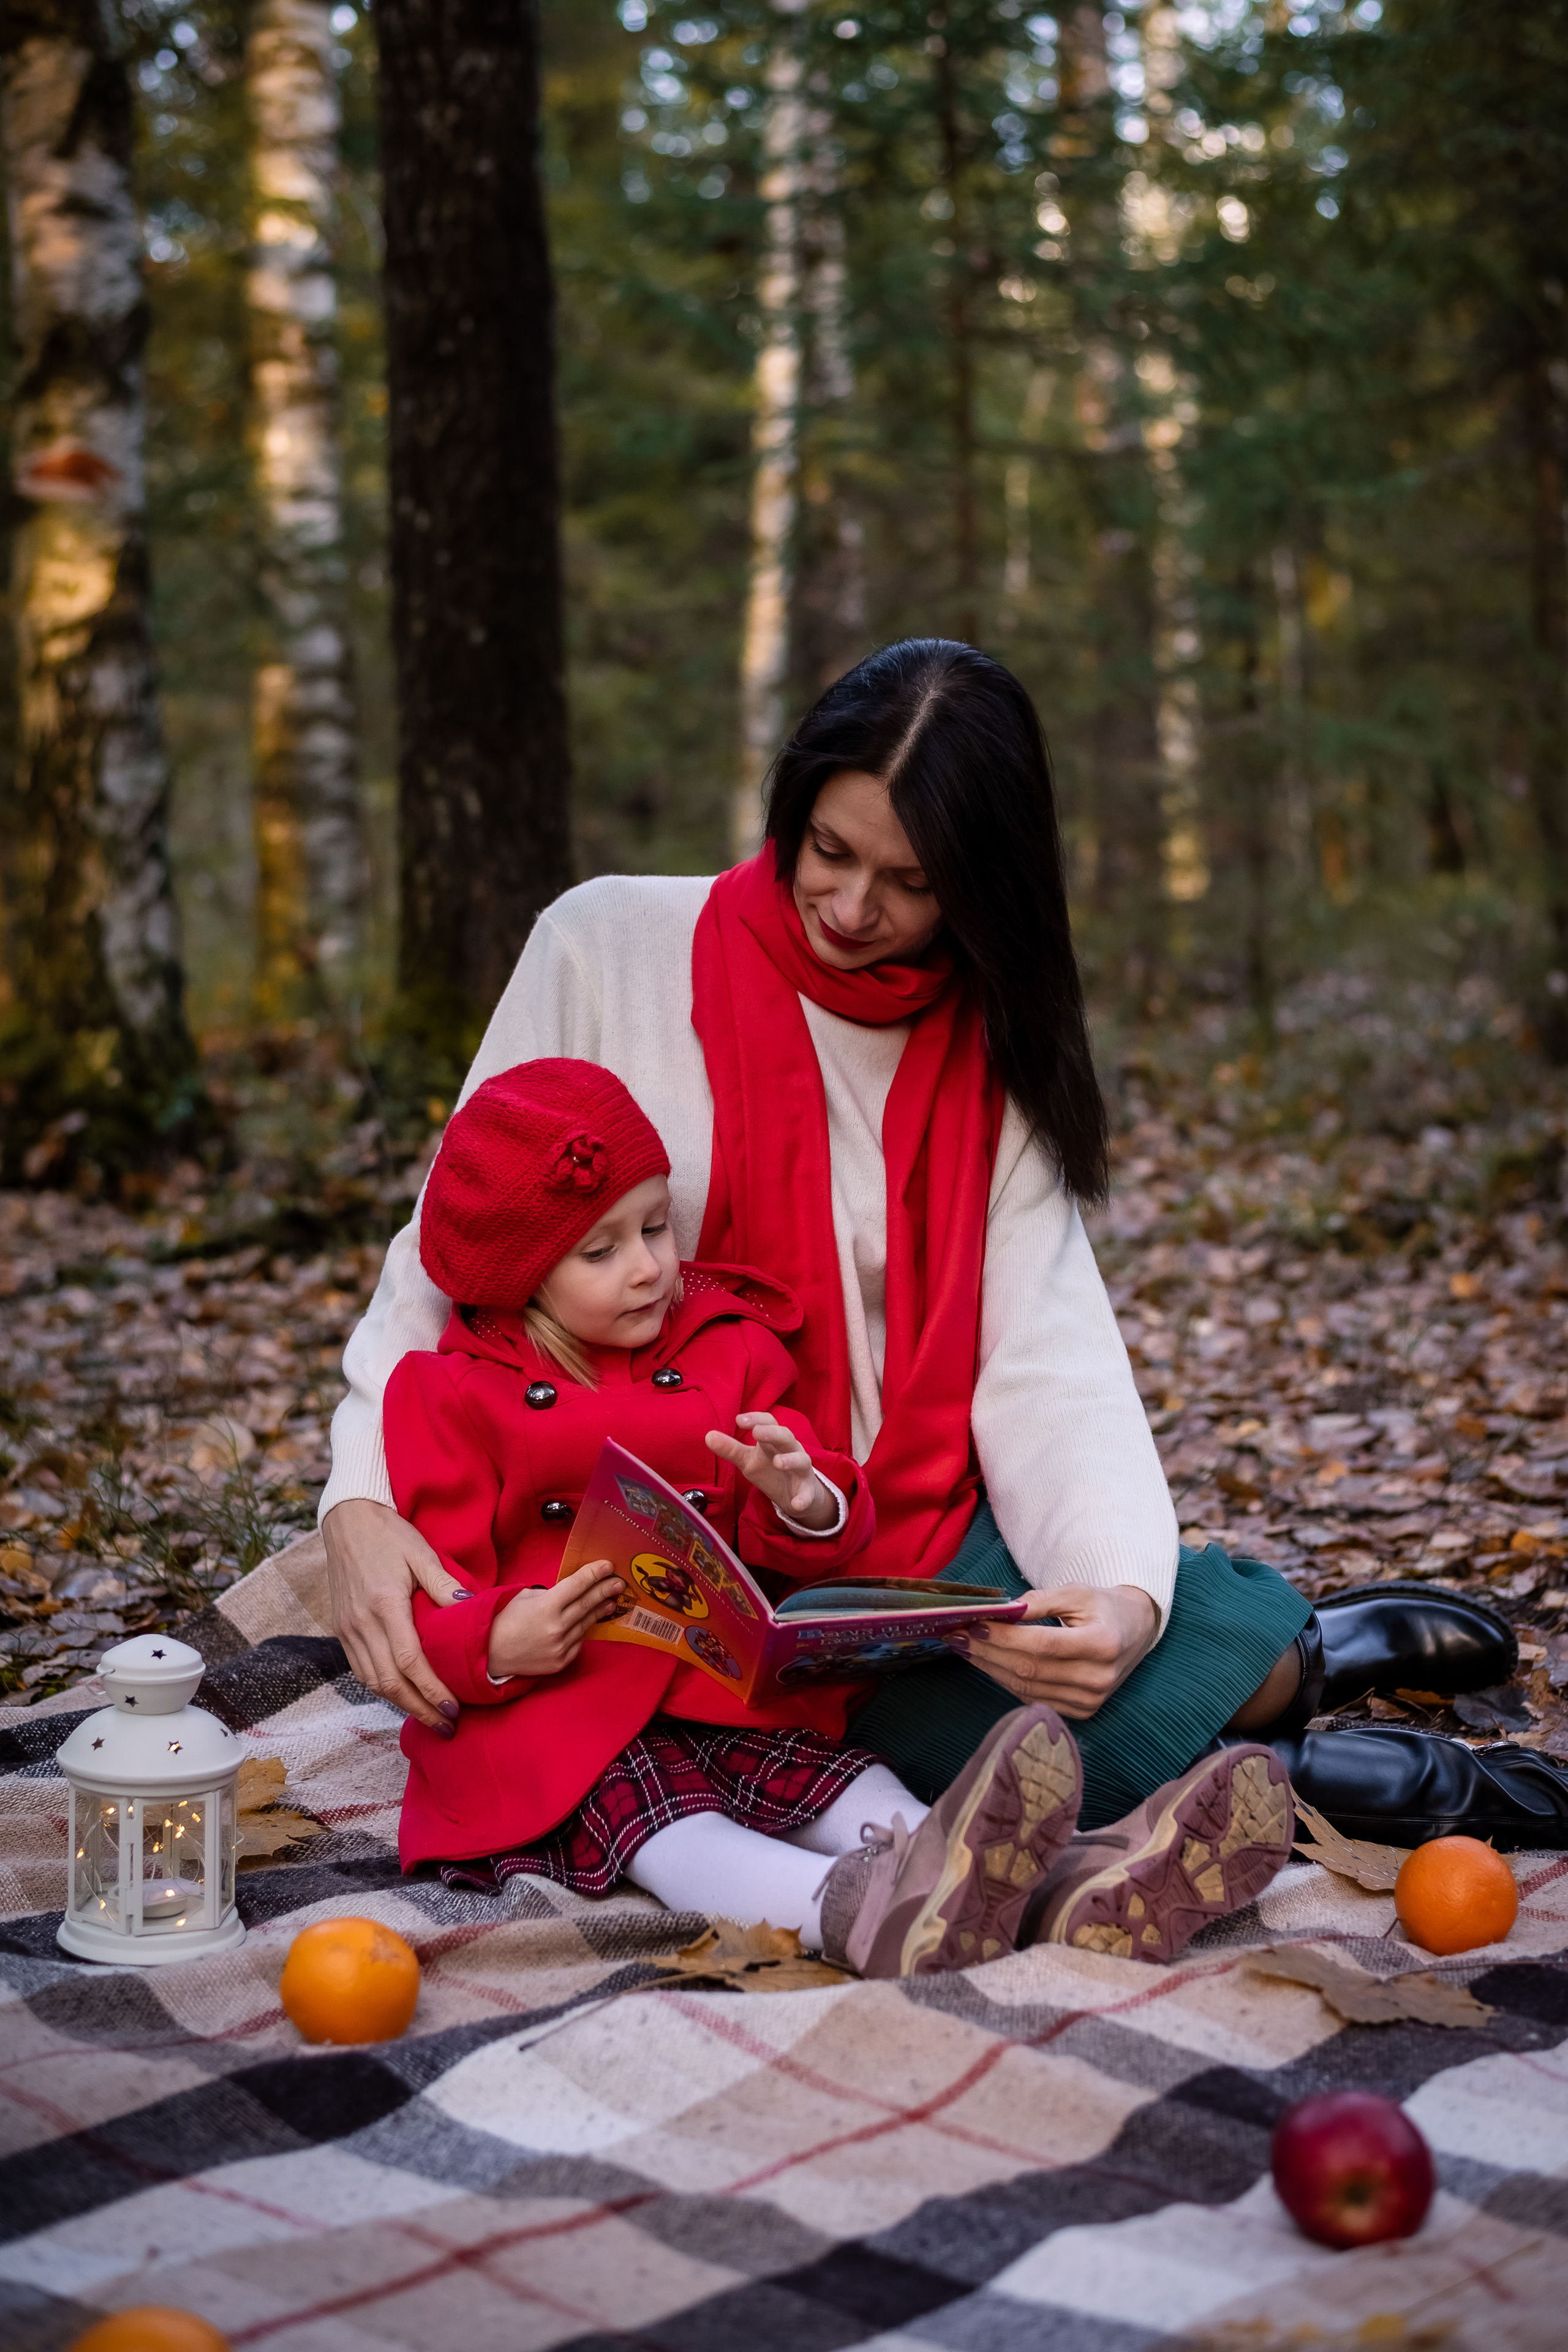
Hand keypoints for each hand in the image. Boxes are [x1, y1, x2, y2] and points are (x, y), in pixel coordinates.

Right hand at [322, 1498, 465, 1731]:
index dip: (431, 1690)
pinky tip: (402, 1695)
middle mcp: (362, 1623)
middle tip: (446, 1726)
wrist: (347, 1521)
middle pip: (389, 1682)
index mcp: (384, 1604)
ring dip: (400, 1705)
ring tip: (428, 1717)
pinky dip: (382, 1688)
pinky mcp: (341, 1630)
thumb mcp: (421, 1552)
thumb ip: (443, 1584)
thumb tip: (470, 1608)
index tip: (453, 1708)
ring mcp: (348, 1629)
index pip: (408, 1662)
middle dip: (419, 1709)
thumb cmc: (389, 1534)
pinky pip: (361, 1670)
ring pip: (372, 1682)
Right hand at [488, 1562, 626, 1679]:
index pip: (577, 1586)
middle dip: (605, 1591)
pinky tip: (587, 1623)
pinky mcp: (561, 1661)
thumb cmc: (504, 1620)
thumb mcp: (524, 1597)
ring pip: (586, 1624)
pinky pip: (578, 1642)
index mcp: (546, 1607)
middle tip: (619, 1582)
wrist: (489, 1653)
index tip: (608, 1566)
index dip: (594, 1574)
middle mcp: (556, 1627)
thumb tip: (571, 1592)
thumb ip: (550, 1594)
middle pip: (587, 1604)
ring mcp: (560, 1647)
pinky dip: (582, 1631)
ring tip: (611, 1601)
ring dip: (600, 1611)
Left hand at [707, 1411, 835, 1530]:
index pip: (769, 1422)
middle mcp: (791, 1450)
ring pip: (802, 1460)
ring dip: (791, 1460)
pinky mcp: (808, 1491)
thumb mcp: (748, 1460)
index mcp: (775, 1441)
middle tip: (757, 1433)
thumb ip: (731, 1449)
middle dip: (773, 1434)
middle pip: (786, 1437)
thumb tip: (708, 1435)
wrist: (796, 1494)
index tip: (739, 1420)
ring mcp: (801, 1470)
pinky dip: (803, 1498)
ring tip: (778, 1463)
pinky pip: (808, 1494)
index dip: (756, 1419)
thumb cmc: (770, 1469)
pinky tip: (796, 1504)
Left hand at [963, 1584, 1160, 1720]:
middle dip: (988, 1653)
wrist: (1134, 1631)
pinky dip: (1007, 1682)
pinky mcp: (1081, 1711)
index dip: (1005, 1638)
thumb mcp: (1077, 1592)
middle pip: (1031, 1669)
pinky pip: (1034, 1699)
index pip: (1043, 1644)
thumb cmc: (1102, 1607)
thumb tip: (1003, 1610)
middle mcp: (1099, 1678)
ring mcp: (1091, 1700)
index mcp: (1103, 1643)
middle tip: (957, 1636)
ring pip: (1027, 1689)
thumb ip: (1040, 1600)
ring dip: (991, 1669)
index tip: (974, 1625)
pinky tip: (989, 1664)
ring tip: (966, 1649)